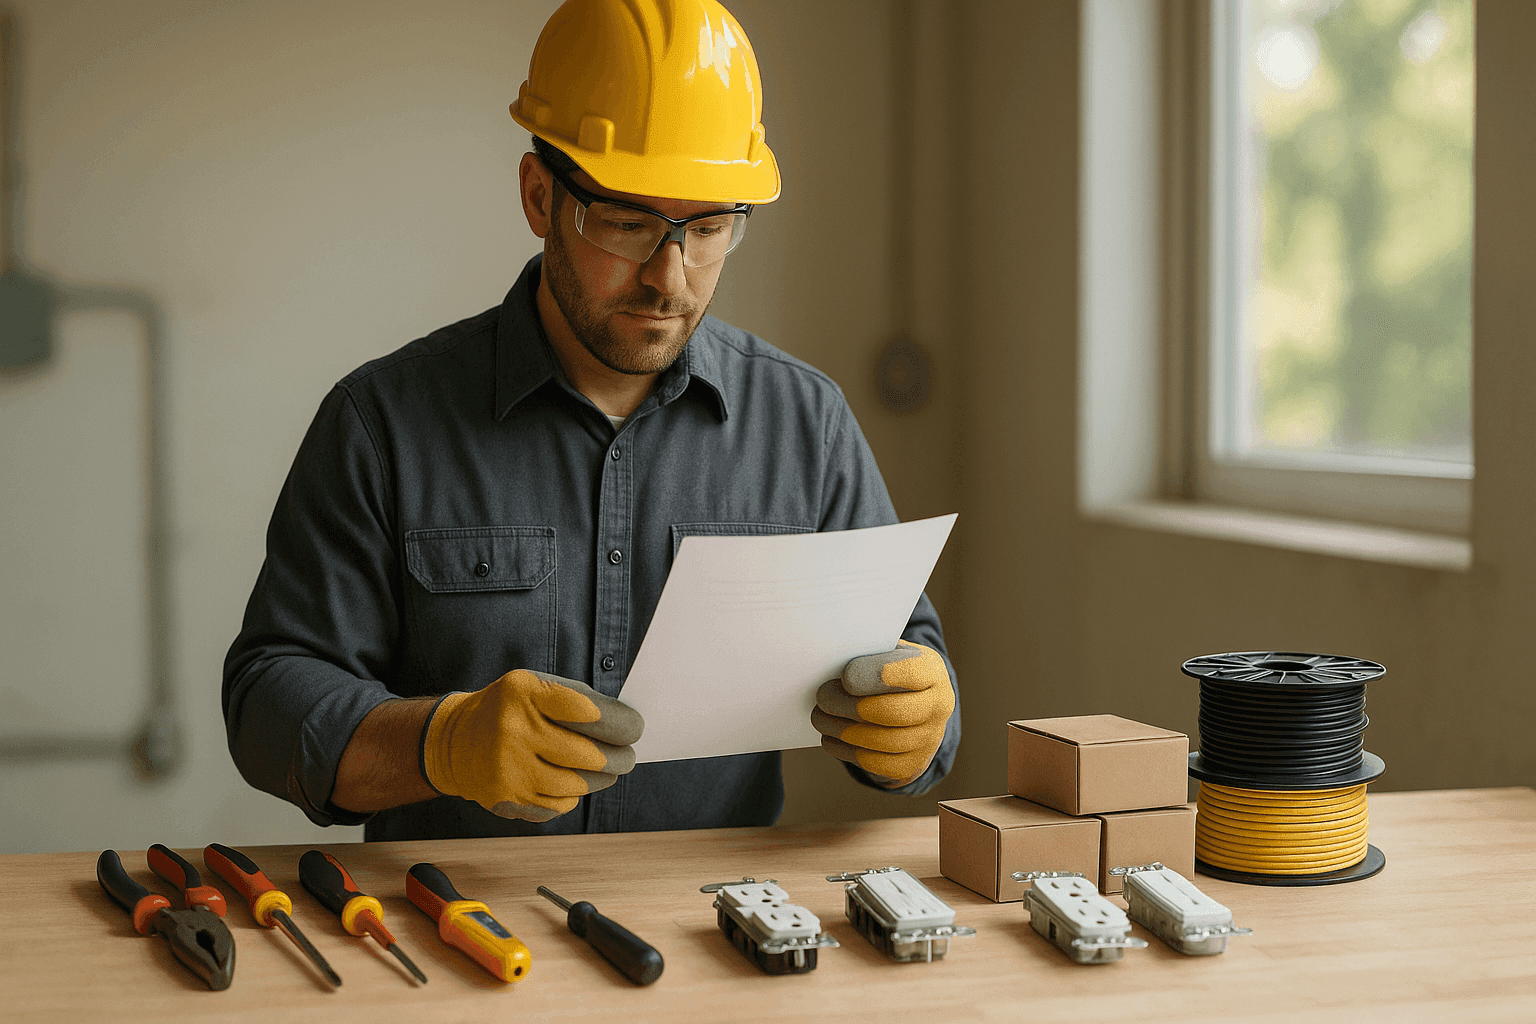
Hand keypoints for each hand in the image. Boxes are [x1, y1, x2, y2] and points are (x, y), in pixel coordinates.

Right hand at [421, 669, 643, 820]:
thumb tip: (628, 726)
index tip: (635, 730)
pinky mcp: (508, 799)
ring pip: (579, 785)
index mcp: (524, 693)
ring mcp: (509, 768)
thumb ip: (579, 700)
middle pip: (590, 755)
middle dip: (620, 758)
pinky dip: (572, 796)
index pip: (590, 713)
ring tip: (603, 769)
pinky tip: (567, 782)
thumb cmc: (508, 710)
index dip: (623, 725)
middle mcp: (513, 730)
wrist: (453, 742)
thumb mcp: (535, 687)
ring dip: (600, 779)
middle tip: (628, 757)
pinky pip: (560, 805)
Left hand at [812, 640, 952, 786]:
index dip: (872, 676)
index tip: (845, 676)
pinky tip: (831, 738)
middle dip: (849, 706)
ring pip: (882, 742)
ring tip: (819, 717)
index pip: (907, 673)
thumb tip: (829, 661)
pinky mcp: (913, 764)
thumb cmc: (889, 670)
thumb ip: (866, 653)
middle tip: (823, 698)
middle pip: (891, 712)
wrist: (914, 702)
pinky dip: (847, 752)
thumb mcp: (885, 651)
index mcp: (932, 670)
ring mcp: (929, 738)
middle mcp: (939, 706)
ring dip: (842, 730)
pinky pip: (878, 764)